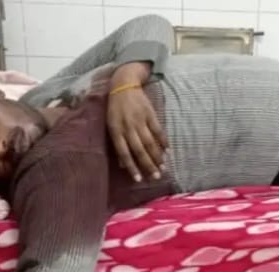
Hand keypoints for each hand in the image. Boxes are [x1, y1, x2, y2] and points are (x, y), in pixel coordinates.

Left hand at [107, 63, 168, 181]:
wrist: (123, 85)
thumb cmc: (115, 108)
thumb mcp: (111, 125)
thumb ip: (117, 144)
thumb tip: (123, 165)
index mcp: (116, 130)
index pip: (124, 153)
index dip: (131, 167)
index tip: (138, 179)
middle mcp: (128, 127)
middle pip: (139, 150)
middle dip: (148, 165)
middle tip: (156, 177)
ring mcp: (140, 120)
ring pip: (150, 142)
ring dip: (157, 156)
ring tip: (163, 167)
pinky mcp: (150, 114)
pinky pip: (158, 130)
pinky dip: (163, 141)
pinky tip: (167, 151)